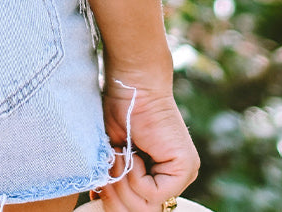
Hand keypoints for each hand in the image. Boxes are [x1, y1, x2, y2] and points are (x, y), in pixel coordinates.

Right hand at [91, 74, 199, 209]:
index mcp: (161, 174)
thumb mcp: (112, 153)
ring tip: (118, 155)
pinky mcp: (185, 167)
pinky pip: (153, 193)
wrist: (132, 83)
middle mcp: (175, 178)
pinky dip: (134, 176)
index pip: (141, 208)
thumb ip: (112, 178)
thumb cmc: (119, 109)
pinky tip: (132, 152)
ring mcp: (184, 173)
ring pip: (147, 207)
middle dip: (115, 196)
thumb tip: (96, 201)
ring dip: (122, 183)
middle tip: (106, 168)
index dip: (115, 202)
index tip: (98, 188)